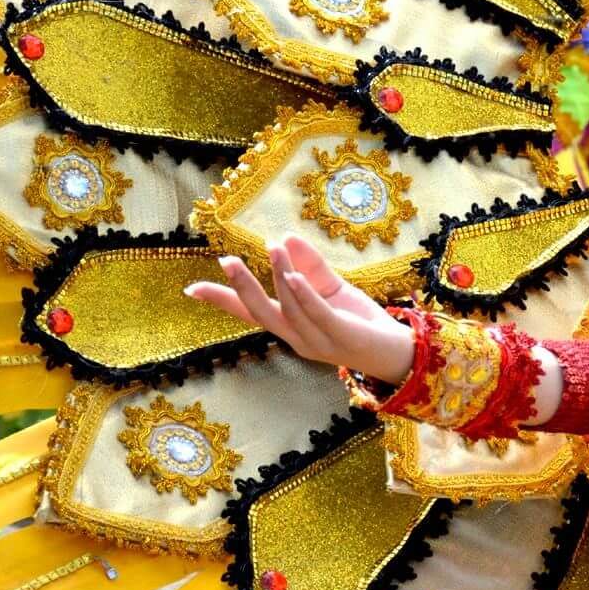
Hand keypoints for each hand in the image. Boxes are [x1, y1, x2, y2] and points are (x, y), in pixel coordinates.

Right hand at [184, 235, 415, 383]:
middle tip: (225, 261)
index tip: (192, 288)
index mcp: (291, 327)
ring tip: (272, 248)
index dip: (224, 301)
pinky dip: (304, 296)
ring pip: (291, 309)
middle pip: (263, 313)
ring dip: (279, 278)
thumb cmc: (360, 322)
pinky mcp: (341, 336)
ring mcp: (318, 340)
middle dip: (243, 288)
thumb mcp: (332, 289)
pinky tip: (293, 276)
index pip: (252, 313)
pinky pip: (318, 314)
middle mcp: (298, 337)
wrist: (396, 351)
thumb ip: (310, 267)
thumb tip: (285, 237)